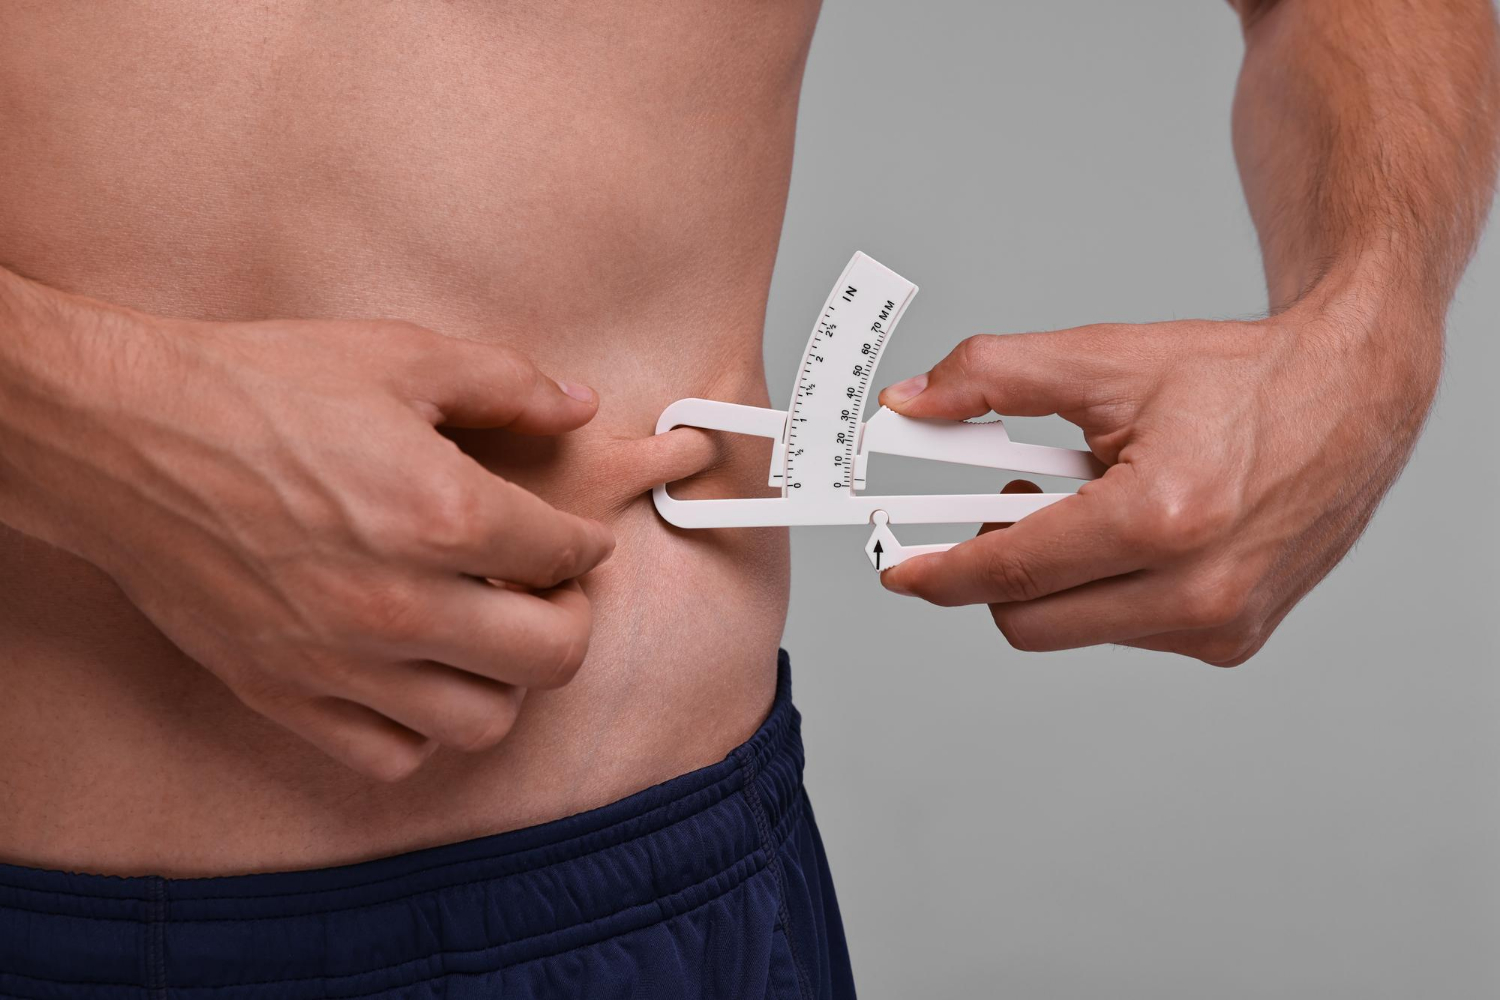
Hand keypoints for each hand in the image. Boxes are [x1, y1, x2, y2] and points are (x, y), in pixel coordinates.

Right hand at [0, 281, 702, 778]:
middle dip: (569, 620)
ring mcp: (343, 661)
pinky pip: (390, 755)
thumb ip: (507, 384)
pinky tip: (413, 675)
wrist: (123, 436)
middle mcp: (405, 604)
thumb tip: (579, 405)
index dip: (583, 543)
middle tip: (547, 591)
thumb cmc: (258, 389)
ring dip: (504, 681)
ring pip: (482, 722)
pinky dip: (419, 728)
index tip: (571, 540)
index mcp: (447, 514)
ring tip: (485, 635)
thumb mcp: (398, 357)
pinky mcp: (284, 694)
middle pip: (553, 657)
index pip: (568, 556)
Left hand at [875, 301, 1437, 664]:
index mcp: (1164, 517)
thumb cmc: (1237, 379)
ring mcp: (1221, 625)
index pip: (1012, 569)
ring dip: (1057, 575)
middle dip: (994, 569)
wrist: (1353, 398)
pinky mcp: (1233, 642)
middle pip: (1029, 620)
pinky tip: (1136, 533)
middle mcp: (1198, 590)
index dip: (938, 572)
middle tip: (1005, 505)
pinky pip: (1124, 632)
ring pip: (1074, 628)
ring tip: (1091, 503)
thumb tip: (910, 403)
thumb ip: (991, 376)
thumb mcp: (1104, 358)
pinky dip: (1107, 589)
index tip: (896, 571)